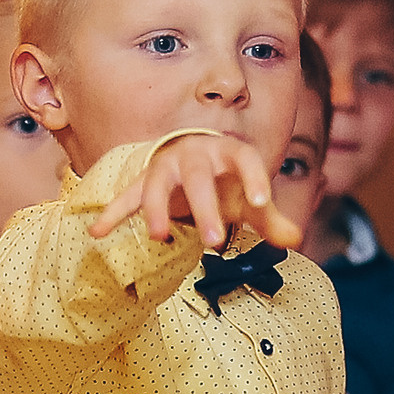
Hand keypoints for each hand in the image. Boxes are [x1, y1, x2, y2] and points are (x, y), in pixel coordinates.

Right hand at [91, 132, 301, 251]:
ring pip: (157, 183)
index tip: (265, 203)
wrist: (193, 154)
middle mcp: (196, 153)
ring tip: (158, 238)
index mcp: (229, 151)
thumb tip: (295, 239)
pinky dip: (113, 212)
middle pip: (198, 178)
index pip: (246, 159)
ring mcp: (166, 165)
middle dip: (205, 208)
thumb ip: (271, 219)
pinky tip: (98, 231)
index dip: (256, 178)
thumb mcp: (250, 196)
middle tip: (215, 241)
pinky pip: (127, 195)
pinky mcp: (144, 179)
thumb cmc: (228, 180)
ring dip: (156, 210)